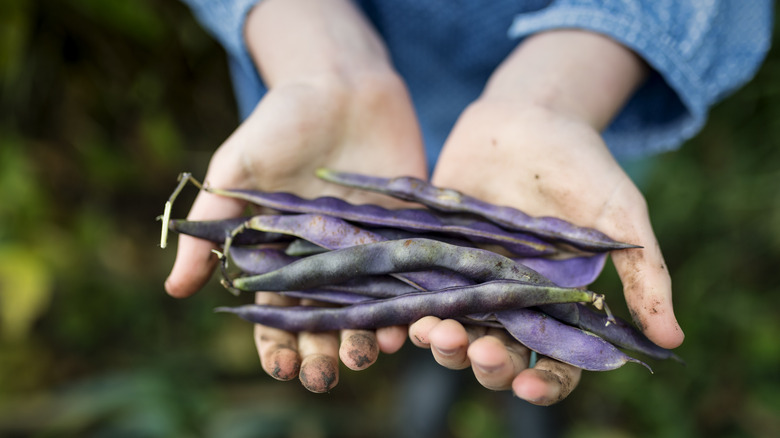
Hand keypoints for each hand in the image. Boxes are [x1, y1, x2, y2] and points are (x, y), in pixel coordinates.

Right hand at [165, 0, 426, 392]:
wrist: (341, 84)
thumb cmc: (280, 123)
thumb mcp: (236, 170)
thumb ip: (211, 228)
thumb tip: (174, 289)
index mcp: (282, 256)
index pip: (276, 315)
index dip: (275, 346)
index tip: (280, 367)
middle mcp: (326, 262)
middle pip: (323, 323)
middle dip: (321, 355)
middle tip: (322, 376)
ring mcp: (368, 250)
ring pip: (368, 310)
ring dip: (367, 338)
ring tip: (364, 356)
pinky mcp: (405, 232)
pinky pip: (410, 276)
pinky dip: (411, 302)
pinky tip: (410, 323)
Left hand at [411, 30, 682, 404]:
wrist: (528, 115)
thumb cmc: (583, 165)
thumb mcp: (621, 213)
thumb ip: (644, 273)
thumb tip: (672, 338)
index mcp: (559, 303)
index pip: (554, 361)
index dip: (544, 382)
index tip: (529, 384)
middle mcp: (511, 300)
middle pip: (497, 353)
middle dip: (487, 362)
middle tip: (479, 351)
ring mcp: (469, 278)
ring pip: (454, 329)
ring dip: (443, 341)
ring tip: (434, 332)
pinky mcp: (434, 253)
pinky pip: (416, 289)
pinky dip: (403, 309)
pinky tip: (396, 318)